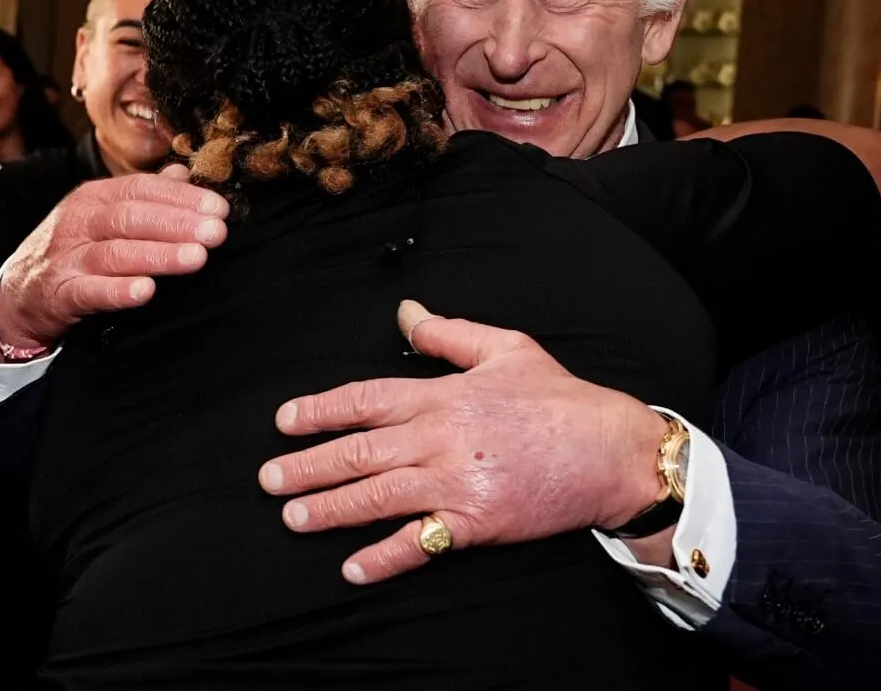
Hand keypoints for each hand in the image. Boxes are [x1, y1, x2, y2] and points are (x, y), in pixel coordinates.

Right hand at [0, 164, 229, 352]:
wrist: (17, 295)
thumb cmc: (71, 251)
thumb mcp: (102, 216)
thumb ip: (144, 197)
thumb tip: (184, 174)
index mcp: (95, 198)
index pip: (141, 189)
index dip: (182, 197)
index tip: (219, 209)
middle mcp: (80, 222)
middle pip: (132, 217)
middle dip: (178, 223)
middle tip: (217, 233)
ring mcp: (67, 257)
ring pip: (115, 252)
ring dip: (159, 255)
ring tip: (196, 258)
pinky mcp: (59, 293)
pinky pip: (89, 291)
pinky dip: (117, 291)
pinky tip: (145, 292)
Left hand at [258, 300, 670, 583]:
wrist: (611, 452)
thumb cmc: (560, 399)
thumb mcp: (505, 348)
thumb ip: (446, 334)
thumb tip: (404, 313)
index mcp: (443, 395)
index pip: (365, 401)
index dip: (320, 411)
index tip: (285, 421)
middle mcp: (441, 439)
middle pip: (359, 452)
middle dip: (308, 465)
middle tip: (269, 478)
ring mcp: (455, 484)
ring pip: (377, 497)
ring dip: (330, 508)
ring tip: (293, 516)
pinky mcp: (474, 523)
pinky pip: (417, 543)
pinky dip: (383, 557)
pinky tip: (351, 567)